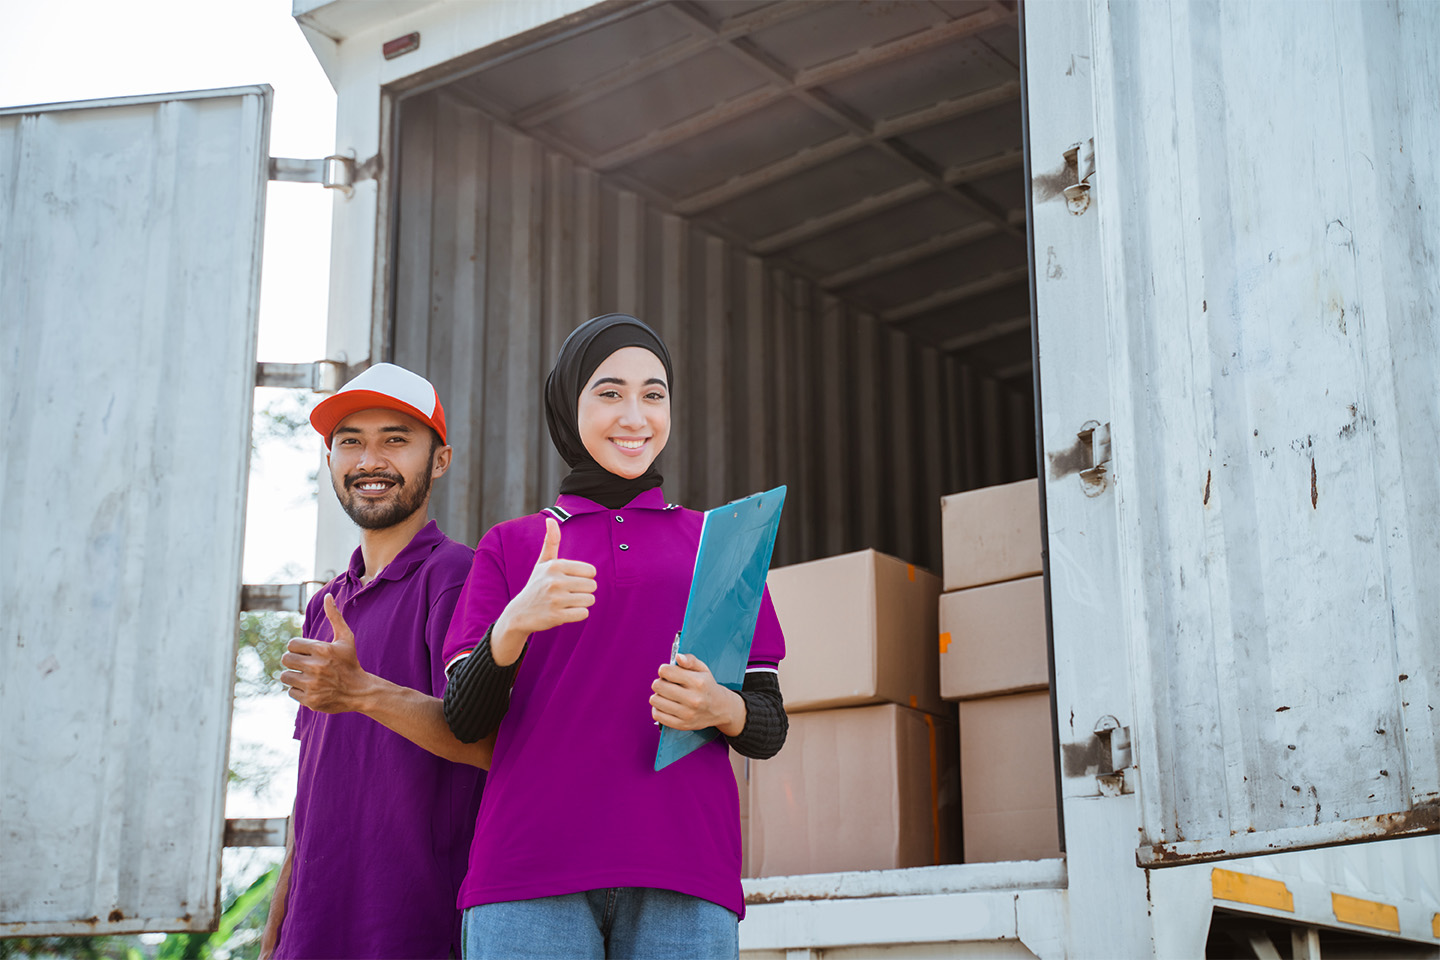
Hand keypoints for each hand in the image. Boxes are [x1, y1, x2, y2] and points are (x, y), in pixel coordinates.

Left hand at [278, 594, 377, 712]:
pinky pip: (291, 692)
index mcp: (322, 649)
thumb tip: (328, 595)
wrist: (359, 691)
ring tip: (308, 676)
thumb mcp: (346, 638)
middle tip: (305, 664)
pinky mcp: (310, 700)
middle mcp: (316, 667)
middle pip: (286, 660)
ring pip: (286, 676)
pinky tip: (312, 688)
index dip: (298, 648)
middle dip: (294, 661)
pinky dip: (298, 690)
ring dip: (294, 676)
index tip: (308, 653)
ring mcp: (312, 685)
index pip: (291, 645)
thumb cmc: (350, 662)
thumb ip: (334, 616)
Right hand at [492, 518, 596, 663]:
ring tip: (565, 603)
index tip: (570, 581)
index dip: (584, 577)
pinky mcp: (557, 616)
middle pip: (592, 586)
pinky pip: (584, 614)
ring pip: (590, 600)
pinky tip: (564, 612)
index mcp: (555, 565)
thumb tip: (551, 520)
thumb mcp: (543, 563)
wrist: (520, 613)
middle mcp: (555, 581)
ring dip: (581, 603)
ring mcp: (556, 599)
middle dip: (584, 591)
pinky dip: (577, 614)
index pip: (591, 571)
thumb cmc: (536, 585)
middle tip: (568, 593)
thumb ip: (550, 542)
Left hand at [650, 653, 745, 735]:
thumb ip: (690, 660)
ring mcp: (687, 714)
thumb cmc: (707, 686)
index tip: (667, 672)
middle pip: (658, 685)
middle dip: (660, 682)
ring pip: (655, 700)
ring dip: (658, 695)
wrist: (720, 709)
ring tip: (666, 695)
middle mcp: (693, 699)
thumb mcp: (703, 669)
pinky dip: (657, 709)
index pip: (666, 672)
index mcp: (698, 682)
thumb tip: (678, 657)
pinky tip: (665, 705)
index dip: (664, 670)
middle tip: (666, 684)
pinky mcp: (682, 725)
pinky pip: (657, 715)